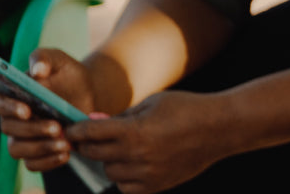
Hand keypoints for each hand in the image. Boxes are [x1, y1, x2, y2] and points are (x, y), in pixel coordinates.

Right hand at [0, 48, 97, 170]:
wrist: (88, 93)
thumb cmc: (67, 74)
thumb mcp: (59, 60)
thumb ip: (44, 58)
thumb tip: (37, 70)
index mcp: (10, 93)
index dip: (7, 108)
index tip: (26, 110)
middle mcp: (11, 117)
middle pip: (9, 128)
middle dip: (33, 129)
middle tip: (57, 127)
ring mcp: (21, 136)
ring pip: (17, 149)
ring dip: (40, 148)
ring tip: (65, 143)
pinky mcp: (35, 151)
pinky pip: (32, 164)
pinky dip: (47, 162)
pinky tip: (66, 154)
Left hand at [65, 90, 226, 193]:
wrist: (220, 129)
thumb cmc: (186, 108)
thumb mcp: (152, 103)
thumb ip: (122, 116)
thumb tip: (94, 123)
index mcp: (135, 131)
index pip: (92, 133)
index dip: (76, 130)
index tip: (69, 129)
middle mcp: (138, 155)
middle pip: (95, 154)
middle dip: (89, 145)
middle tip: (90, 138)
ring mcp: (147, 174)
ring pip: (109, 172)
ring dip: (109, 160)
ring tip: (122, 148)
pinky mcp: (156, 186)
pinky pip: (126, 186)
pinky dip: (124, 175)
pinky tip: (134, 163)